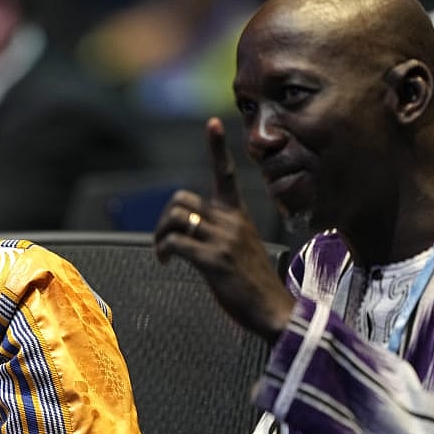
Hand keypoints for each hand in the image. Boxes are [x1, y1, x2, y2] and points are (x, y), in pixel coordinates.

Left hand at [153, 118, 294, 342]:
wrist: (273, 310)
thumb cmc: (254, 282)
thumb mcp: (240, 247)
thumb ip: (219, 231)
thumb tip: (186, 229)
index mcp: (239, 215)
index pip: (226, 174)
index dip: (217, 148)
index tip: (213, 123)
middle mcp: (231, 222)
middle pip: (182, 200)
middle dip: (164, 218)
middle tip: (163, 240)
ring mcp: (223, 240)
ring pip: (175, 218)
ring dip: (159, 235)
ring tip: (163, 253)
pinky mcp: (214, 260)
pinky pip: (176, 242)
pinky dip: (163, 251)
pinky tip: (166, 262)